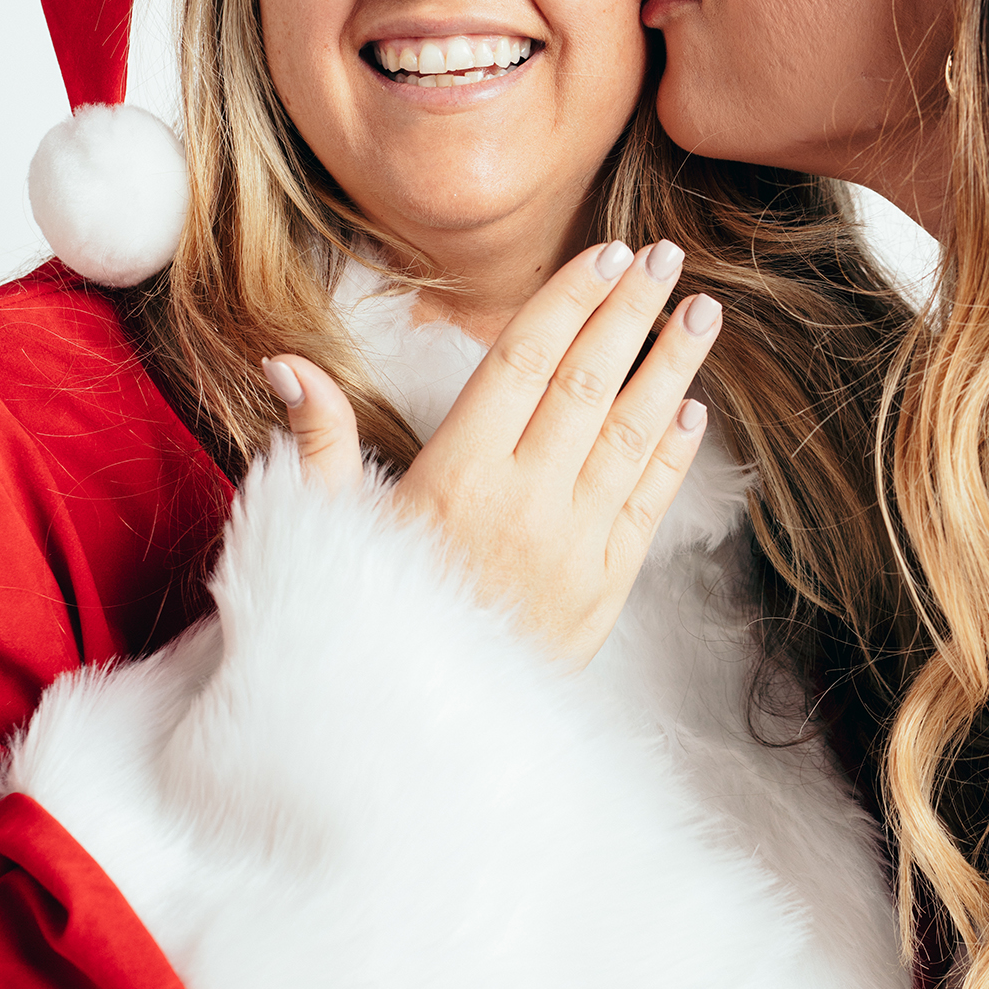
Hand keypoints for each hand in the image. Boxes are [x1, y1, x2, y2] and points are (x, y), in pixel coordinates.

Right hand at [260, 239, 721, 667]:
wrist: (412, 732)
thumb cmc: (365, 618)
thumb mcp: (328, 528)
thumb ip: (317, 441)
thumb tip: (286, 363)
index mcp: (457, 477)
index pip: (525, 363)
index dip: (569, 302)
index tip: (606, 256)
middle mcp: (524, 504)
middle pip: (588, 385)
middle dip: (632, 314)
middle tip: (665, 257)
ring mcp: (573, 547)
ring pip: (632, 437)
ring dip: (672, 371)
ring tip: (702, 314)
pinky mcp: (604, 590)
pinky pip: (647, 506)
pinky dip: (671, 454)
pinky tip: (691, 409)